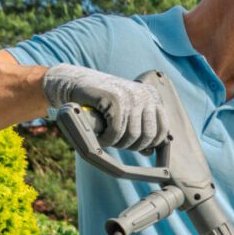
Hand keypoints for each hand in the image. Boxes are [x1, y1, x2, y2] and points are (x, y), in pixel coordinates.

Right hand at [42, 64, 168, 152]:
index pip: (162, 130)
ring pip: (132, 135)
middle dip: (131, 145)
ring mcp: (130, 95)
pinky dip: (107, 140)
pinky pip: (116, 132)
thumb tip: (150, 152)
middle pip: (147, 135)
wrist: (71, 83)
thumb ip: (139, 129)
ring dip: (117, 143)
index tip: (137, 147)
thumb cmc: (99, 102)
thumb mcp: (124, 114)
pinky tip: (100, 136)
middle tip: (116, 142)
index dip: (150, 143)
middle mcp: (144, 95)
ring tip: (106, 137)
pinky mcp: (114, 99)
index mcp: (151, 97)